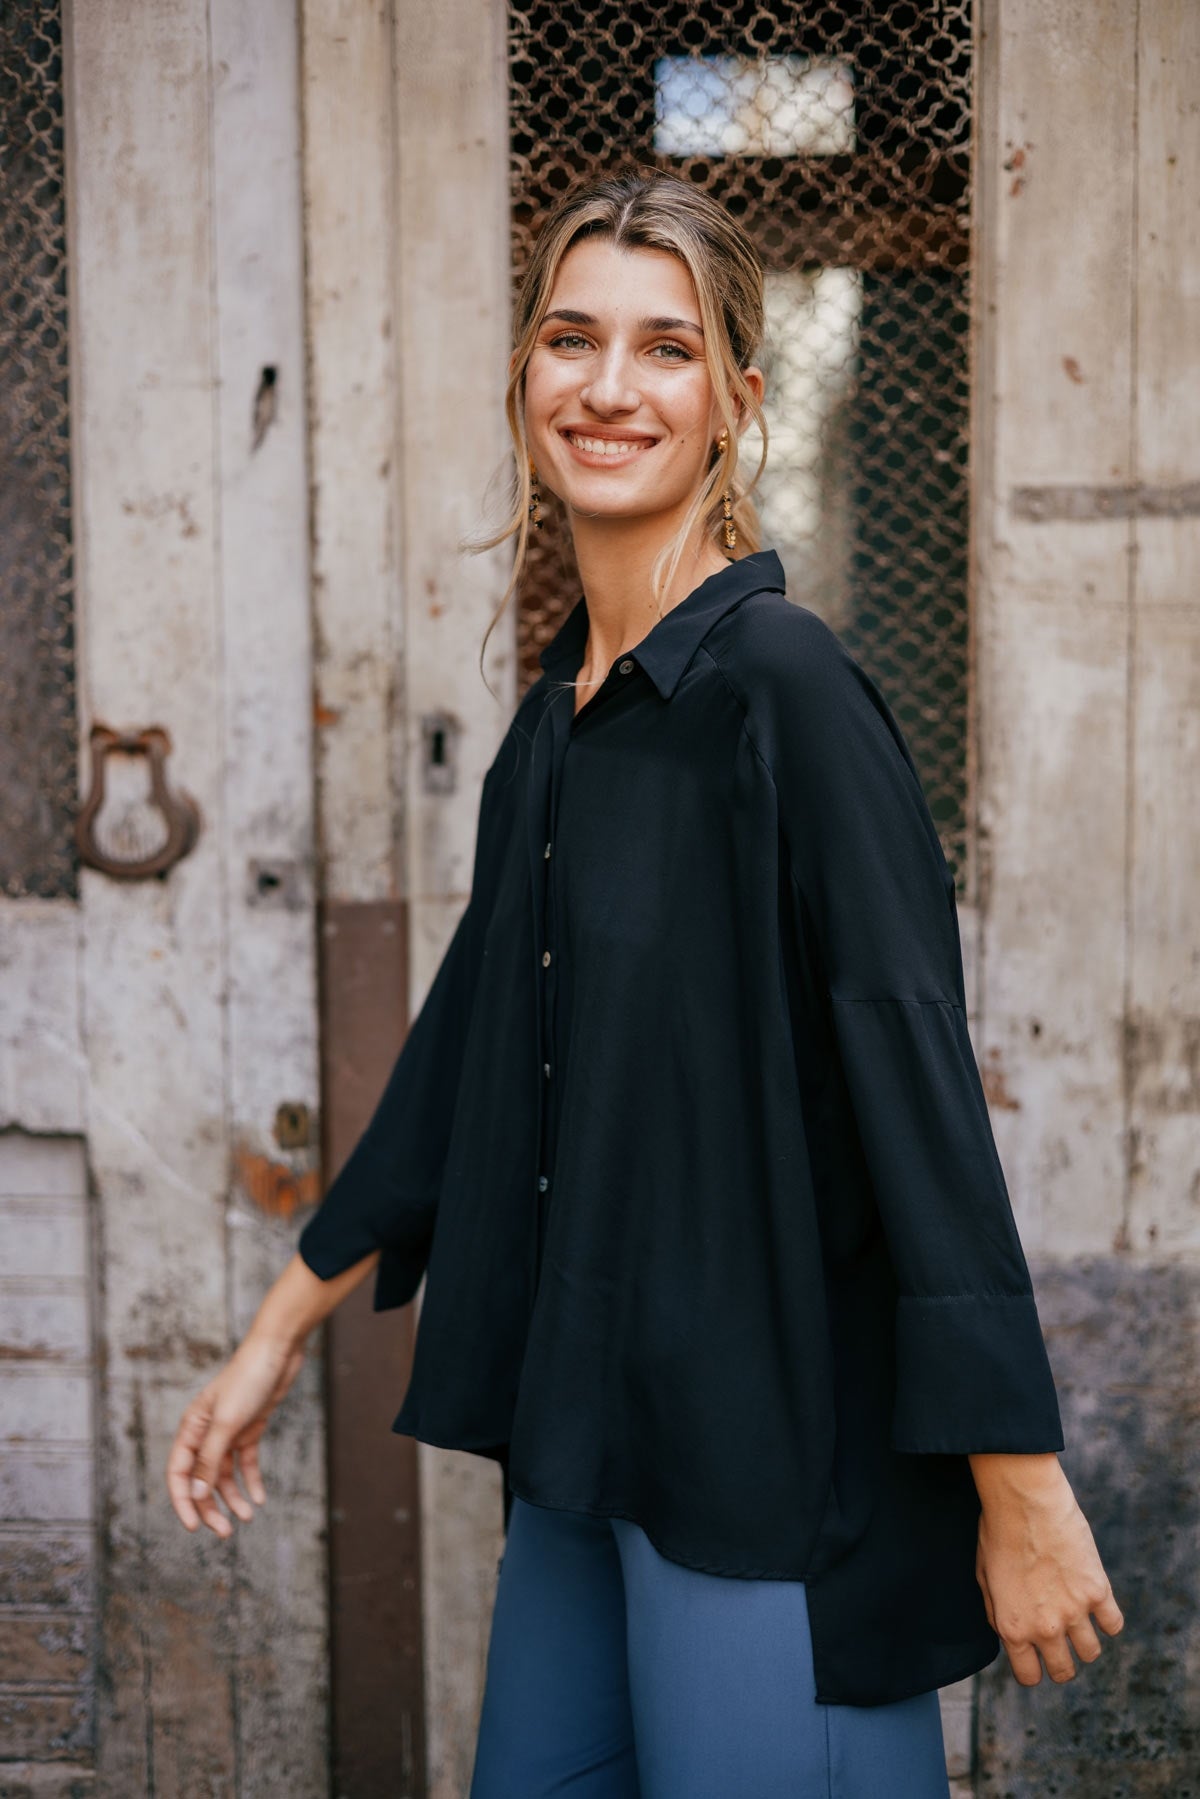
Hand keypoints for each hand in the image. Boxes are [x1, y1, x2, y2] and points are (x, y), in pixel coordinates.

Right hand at [166, 1331, 304, 1539]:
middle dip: (211, 1507)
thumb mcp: (227, 1422)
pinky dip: (251, 1481)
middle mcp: (206, 1432)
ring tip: (247, 1518)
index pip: (179, 1473)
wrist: (279, 1351)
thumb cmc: (248, 1380)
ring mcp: (229, 1432)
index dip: (183, 1502)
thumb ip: (210, 1459)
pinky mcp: (250, 1429)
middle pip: (202, 1479)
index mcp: (191, 1428)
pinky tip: (259, 1499)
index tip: (194, 1528)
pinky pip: (245, 1463)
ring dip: (233, 1497)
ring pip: (224, 1475)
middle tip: (226, 1532)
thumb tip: (195, 1494)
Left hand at [972, 1454, 1124, 1685]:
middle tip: (1061, 1646)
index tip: (1036, 1658)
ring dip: (1085, 1642)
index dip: (1032, 1669)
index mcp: (1013, 1628)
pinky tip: (1096, 1602)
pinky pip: (1114, 1624)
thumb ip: (997, 1614)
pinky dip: (1108, 1619)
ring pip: (1092, 1653)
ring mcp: (1074, 1611)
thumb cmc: (996, 1532)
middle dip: (1062, 1663)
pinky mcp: (1097, 1590)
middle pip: (1064, 1672)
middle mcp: (1045, 1628)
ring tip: (1078, 1620)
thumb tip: (1010, 1635)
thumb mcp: (983, 1578)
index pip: (1029, 1677)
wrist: (1023, 1500)